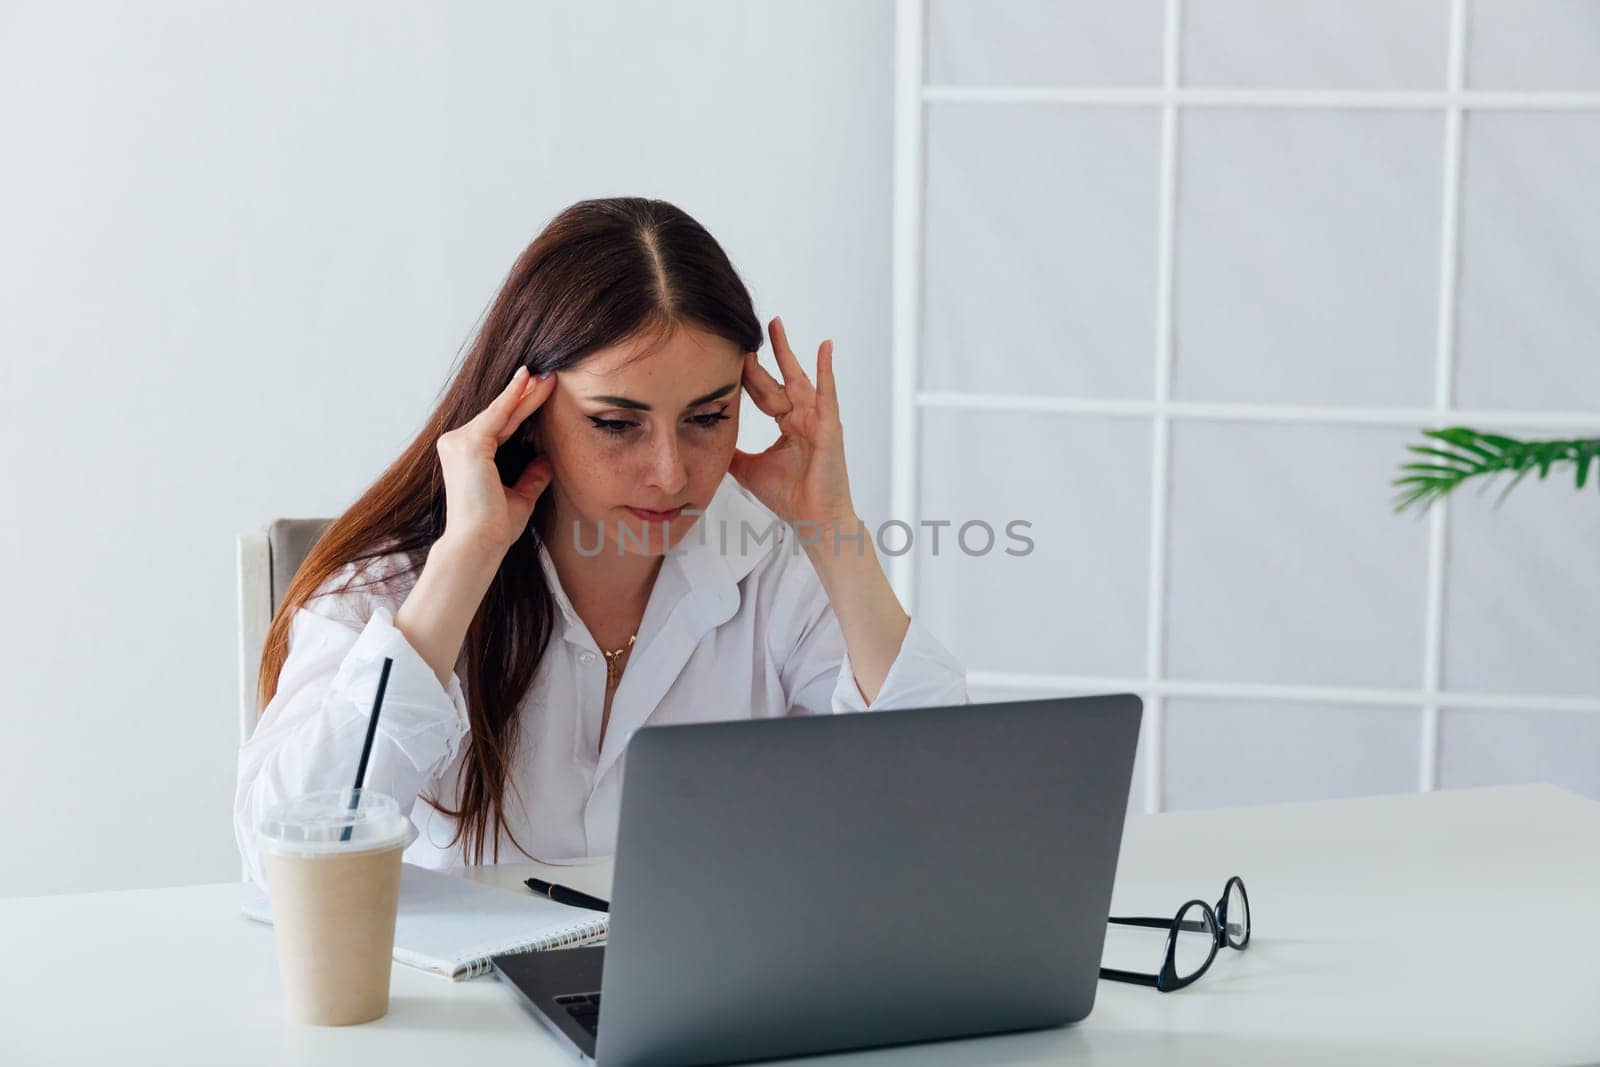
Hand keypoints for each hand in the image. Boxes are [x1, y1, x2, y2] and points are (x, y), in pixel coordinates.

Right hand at [435, 366, 556, 557]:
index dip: (522, 409)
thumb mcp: (520, 497)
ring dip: (525, 393)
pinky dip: (513, 397)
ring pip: (501, 412)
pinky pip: (497, 415)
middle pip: (501, 415)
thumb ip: (531, 477)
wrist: (478, 543)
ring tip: (549, 377)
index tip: (540, 390)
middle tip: (548, 376)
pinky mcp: (469, 444)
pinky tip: (527, 380)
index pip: (501, 427)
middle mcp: (457, 444)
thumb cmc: (494, 527)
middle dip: (526, 395)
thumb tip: (547, 461)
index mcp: (467, 456)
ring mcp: (459, 442)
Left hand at [730, 317, 856, 530]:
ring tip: (776, 326)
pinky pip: (827, 395)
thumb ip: (733, 451)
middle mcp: (804, 419)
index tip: (731, 355)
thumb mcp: (749, 469)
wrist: (815, 522)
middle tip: (752, 329)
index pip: (764, 393)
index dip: (748, 376)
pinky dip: (827, 370)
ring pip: (798, 380)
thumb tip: (707, 439)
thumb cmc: (791, 498)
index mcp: (788, 426)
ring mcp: (818, 421)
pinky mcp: (830, 428)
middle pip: (778, 380)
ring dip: (788, 352)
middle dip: (765, 356)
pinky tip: (825, 347)